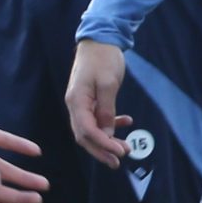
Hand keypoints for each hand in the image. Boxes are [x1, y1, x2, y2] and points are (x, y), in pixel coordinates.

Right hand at [64, 38, 131, 166]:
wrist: (99, 41)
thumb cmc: (103, 59)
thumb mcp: (108, 83)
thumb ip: (107, 110)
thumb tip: (107, 133)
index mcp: (76, 101)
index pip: (86, 130)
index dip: (102, 144)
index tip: (120, 152)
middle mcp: (75, 105)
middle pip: (84, 135)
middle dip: (101, 150)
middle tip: (119, 161)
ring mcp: (81, 103)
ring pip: (91, 130)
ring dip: (106, 141)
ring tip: (125, 149)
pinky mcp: (89, 100)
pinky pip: (97, 119)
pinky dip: (110, 125)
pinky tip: (126, 123)